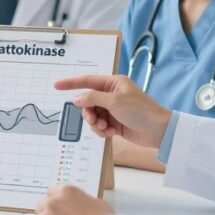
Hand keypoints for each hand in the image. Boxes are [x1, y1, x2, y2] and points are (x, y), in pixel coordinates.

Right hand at [55, 75, 171, 148]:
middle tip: (94, 120)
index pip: (87, 81)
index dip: (71, 83)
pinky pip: (99, 126)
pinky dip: (102, 131)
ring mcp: (113, 109)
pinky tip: (111, 133)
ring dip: (96, 124)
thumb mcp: (115, 101)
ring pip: (92, 115)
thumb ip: (93, 98)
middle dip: (88, 113)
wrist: (158, 131)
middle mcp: (112, 95)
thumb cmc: (142, 111)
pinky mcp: (115, 123)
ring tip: (105, 128)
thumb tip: (76, 99)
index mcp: (113, 83)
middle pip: (88, 102)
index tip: (56, 85)